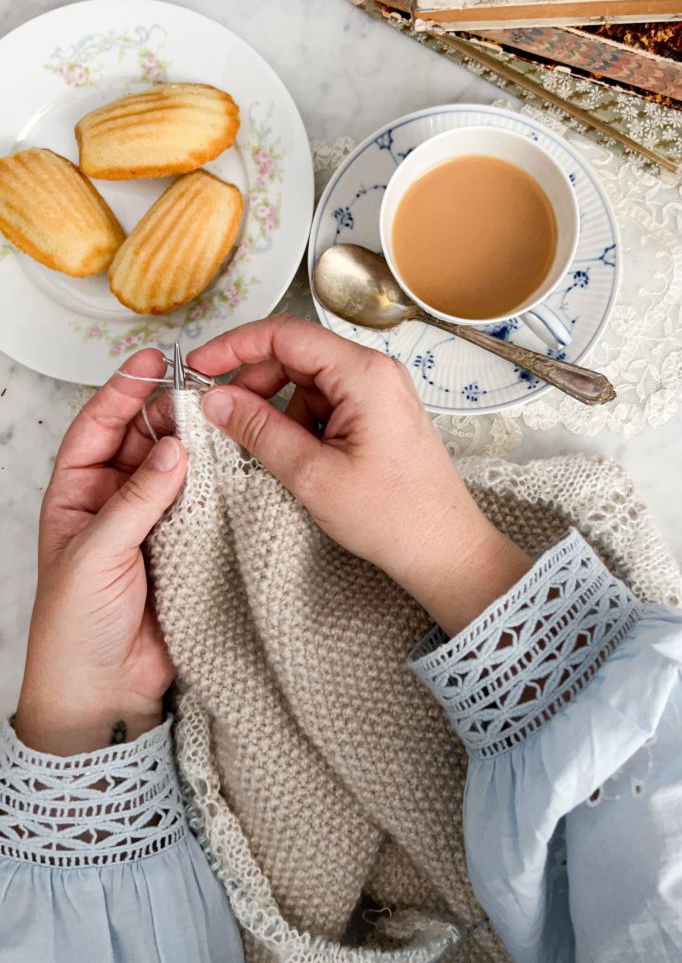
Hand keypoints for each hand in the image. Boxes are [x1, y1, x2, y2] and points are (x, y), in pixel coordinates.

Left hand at [15, 351, 186, 754]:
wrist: (105, 688)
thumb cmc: (75, 625)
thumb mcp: (95, 553)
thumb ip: (136, 500)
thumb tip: (173, 449)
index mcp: (76, 493)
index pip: (98, 428)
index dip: (123, 391)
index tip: (152, 362)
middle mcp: (114, 500)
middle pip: (143, 439)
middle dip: (169, 410)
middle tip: (203, 386)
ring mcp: (152, 521)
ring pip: (178, 467)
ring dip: (199, 444)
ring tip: (226, 416)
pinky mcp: (186, 543)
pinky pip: (203, 502)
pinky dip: (218, 482)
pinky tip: (238, 463)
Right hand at [189, 315, 530, 634]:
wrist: (444, 548)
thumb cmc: (392, 516)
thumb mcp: (312, 475)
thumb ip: (259, 430)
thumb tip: (214, 400)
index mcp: (363, 373)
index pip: (285, 335)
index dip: (234, 346)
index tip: (198, 367)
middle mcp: (374, 372)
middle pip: (294, 356)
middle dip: (252, 383)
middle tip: (219, 416)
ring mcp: (378, 392)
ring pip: (306, 383)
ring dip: (276, 410)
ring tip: (268, 451)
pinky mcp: (376, 415)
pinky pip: (324, 404)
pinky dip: (299, 424)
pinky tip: (297, 458)